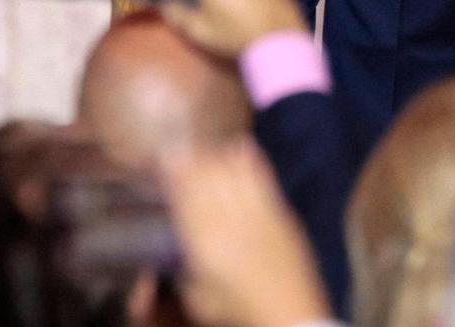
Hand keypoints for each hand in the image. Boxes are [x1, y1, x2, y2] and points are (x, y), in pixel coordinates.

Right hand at [164, 135, 330, 326]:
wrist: (289, 316)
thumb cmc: (240, 311)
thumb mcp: (201, 300)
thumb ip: (184, 271)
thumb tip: (171, 249)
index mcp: (207, 245)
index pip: (187, 198)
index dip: (174, 172)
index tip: (164, 154)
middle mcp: (230, 222)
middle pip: (208, 178)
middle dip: (192, 158)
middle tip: (179, 145)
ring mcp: (258, 213)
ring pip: (233, 172)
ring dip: (217, 155)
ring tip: (206, 147)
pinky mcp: (280, 211)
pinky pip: (261, 177)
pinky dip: (249, 159)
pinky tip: (240, 146)